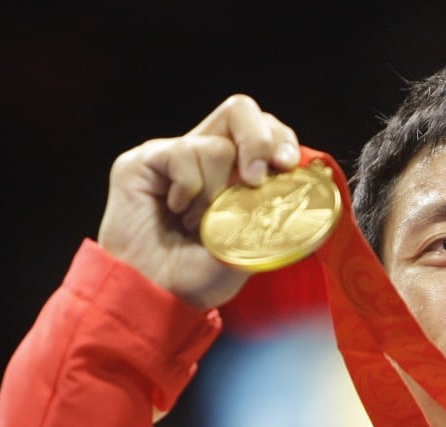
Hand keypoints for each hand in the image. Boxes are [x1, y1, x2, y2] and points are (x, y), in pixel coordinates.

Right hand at [97, 95, 300, 309]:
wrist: (155, 296)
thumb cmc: (198, 278)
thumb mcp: (248, 250)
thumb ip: (271, 220)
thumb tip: (300, 198)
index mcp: (235, 174)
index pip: (266, 132)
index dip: (280, 139)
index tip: (287, 165)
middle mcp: (207, 158)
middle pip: (241, 111)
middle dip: (257, 141)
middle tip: (255, 179)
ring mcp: (175, 157)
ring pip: (214, 144)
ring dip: (214, 190)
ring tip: (198, 222)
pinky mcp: (144, 161)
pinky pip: (181, 153)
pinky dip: (188, 187)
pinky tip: (177, 210)